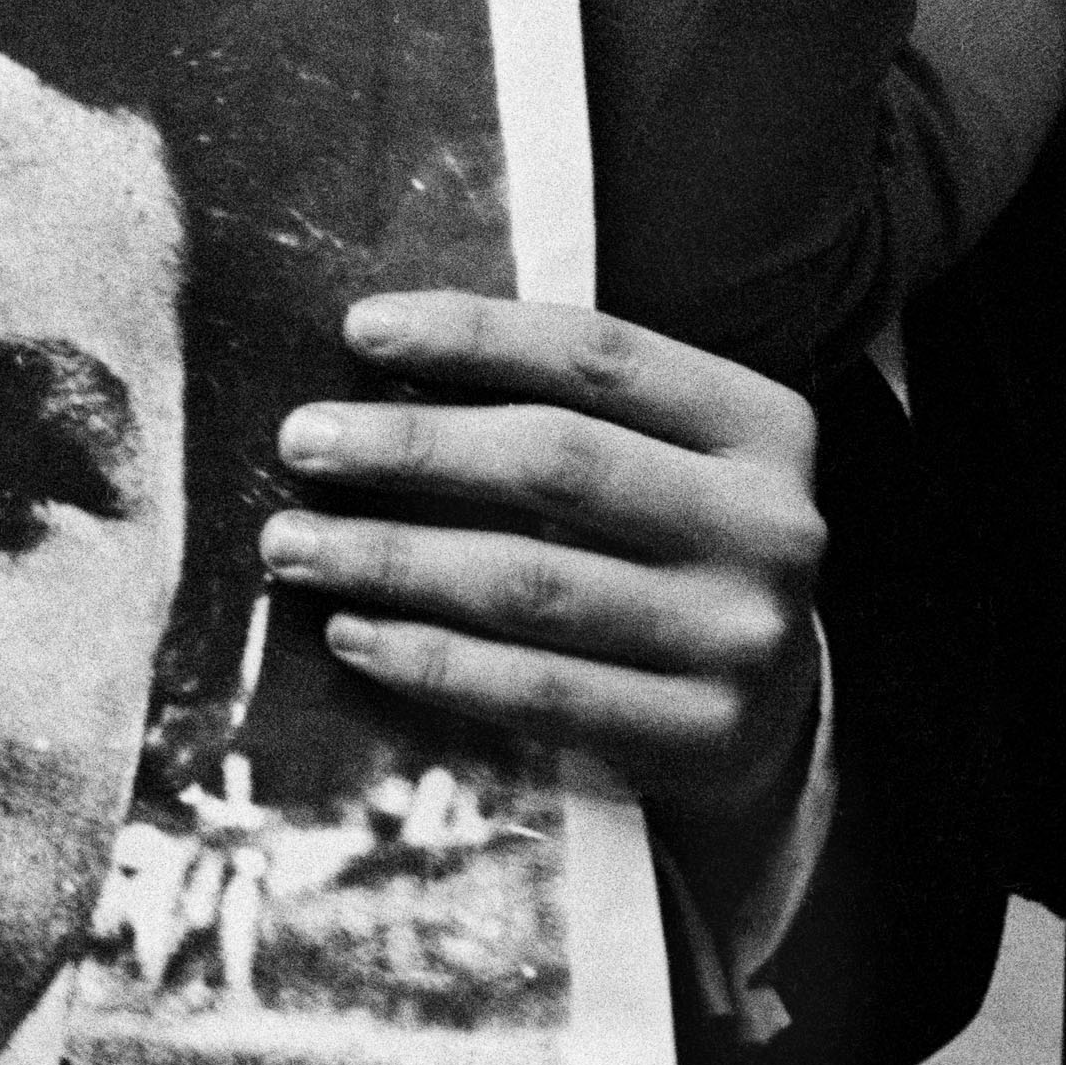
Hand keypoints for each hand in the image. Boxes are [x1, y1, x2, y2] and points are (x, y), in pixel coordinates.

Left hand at [259, 294, 825, 828]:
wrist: (773, 713)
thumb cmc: (666, 547)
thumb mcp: (655, 456)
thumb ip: (555, 404)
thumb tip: (373, 359)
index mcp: (759, 427)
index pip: (600, 356)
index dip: (474, 335)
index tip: (359, 330)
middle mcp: (769, 527)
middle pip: (558, 465)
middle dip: (412, 447)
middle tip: (301, 441)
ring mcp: (741, 638)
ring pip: (530, 584)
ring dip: (390, 559)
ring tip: (292, 543)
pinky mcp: (701, 734)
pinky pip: (535, 691)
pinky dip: (428, 659)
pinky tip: (350, 633)